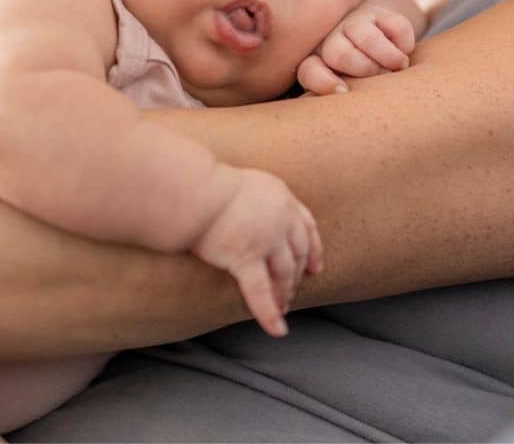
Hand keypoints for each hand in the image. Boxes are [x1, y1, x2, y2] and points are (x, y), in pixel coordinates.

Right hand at [191, 167, 323, 336]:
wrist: (197, 190)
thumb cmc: (209, 186)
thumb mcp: (246, 184)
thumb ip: (256, 202)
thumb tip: (250, 217)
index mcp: (282, 198)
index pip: (307, 227)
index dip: (314, 249)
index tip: (316, 267)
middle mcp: (281, 219)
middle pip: (297, 253)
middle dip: (297, 275)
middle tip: (293, 293)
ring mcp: (266, 239)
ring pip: (284, 274)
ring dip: (285, 293)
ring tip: (283, 308)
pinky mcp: (246, 258)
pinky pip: (261, 292)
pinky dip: (269, 313)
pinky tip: (277, 330)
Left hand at [296, 4, 414, 94]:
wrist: (378, 38)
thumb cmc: (359, 76)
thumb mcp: (346, 87)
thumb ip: (345, 94)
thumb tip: (353, 96)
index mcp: (317, 63)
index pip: (310, 71)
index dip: (324, 82)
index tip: (344, 92)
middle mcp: (331, 39)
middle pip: (338, 54)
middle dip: (364, 68)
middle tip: (382, 77)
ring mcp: (353, 22)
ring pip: (365, 37)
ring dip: (387, 56)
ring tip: (400, 66)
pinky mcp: (379, 12)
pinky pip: (396, 27)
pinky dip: (405, 44)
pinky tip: (404, 50)